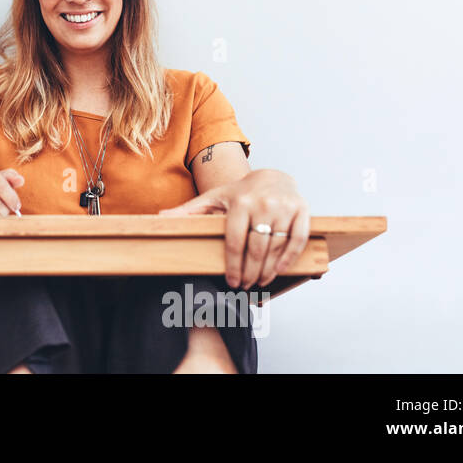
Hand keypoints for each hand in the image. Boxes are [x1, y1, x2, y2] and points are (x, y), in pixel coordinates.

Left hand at [156, 169, 309, 289]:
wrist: (273, 176)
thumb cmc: (241, 192)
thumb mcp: (214, 198)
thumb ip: (189, 210)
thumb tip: (160, 218)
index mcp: (240, 202)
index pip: (235, 240)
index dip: (233, 265)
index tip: (231, 281)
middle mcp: (263, 204)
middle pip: (256, 247)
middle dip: (250, 272)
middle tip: (245, 286)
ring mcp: (284, 207)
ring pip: (276, 246)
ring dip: (268, 269)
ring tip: (259, 282)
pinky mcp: (302, 210)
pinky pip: (297, 239)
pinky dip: (289, 257)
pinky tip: (279, 270)